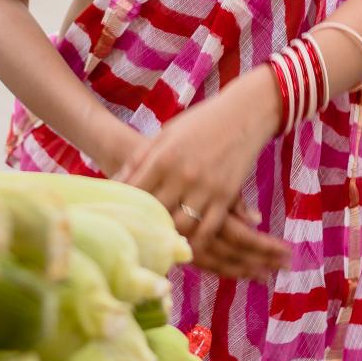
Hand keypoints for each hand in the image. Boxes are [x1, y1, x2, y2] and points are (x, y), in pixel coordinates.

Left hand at [116, 70, 289, 280]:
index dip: (124, 209)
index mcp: (163, 157)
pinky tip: (187, 248)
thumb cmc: (201, 120)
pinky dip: (196, 242)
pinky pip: (209, 228)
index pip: (135, 192)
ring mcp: (207, 187)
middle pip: (156, 214)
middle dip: (145, 229)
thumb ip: (142, 158)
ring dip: (170, 239)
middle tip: (135, 242)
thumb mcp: (166, 133)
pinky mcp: (227, 195)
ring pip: (181, 227)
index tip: (116, 220)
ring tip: (159, 248)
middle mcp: (183, 175)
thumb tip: (117, 181)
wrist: (245, 113)